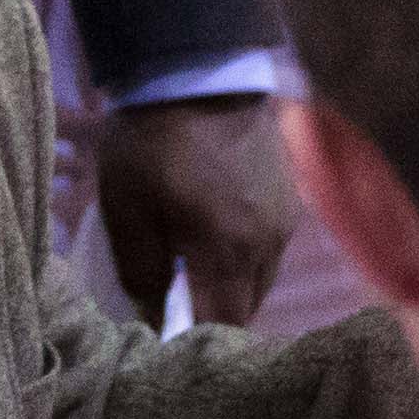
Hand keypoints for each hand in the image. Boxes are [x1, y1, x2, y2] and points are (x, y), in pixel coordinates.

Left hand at [94, 92, 293, 327]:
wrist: (199, 71)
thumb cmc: (151, 141)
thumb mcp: (126, 206)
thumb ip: (141, 270)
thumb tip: (153, 315)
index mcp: (224, 249)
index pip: (221, 326)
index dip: (196, 346)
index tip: (169, 346)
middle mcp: (265, 244)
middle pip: (246, 310)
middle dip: (214, 321)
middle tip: (179, 316)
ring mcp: (284, 222)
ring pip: (262, 281)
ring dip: (232, 289)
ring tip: (198, 279)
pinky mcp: (291, 200)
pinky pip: (271, 250)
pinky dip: (246, 259)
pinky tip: (220, 243)